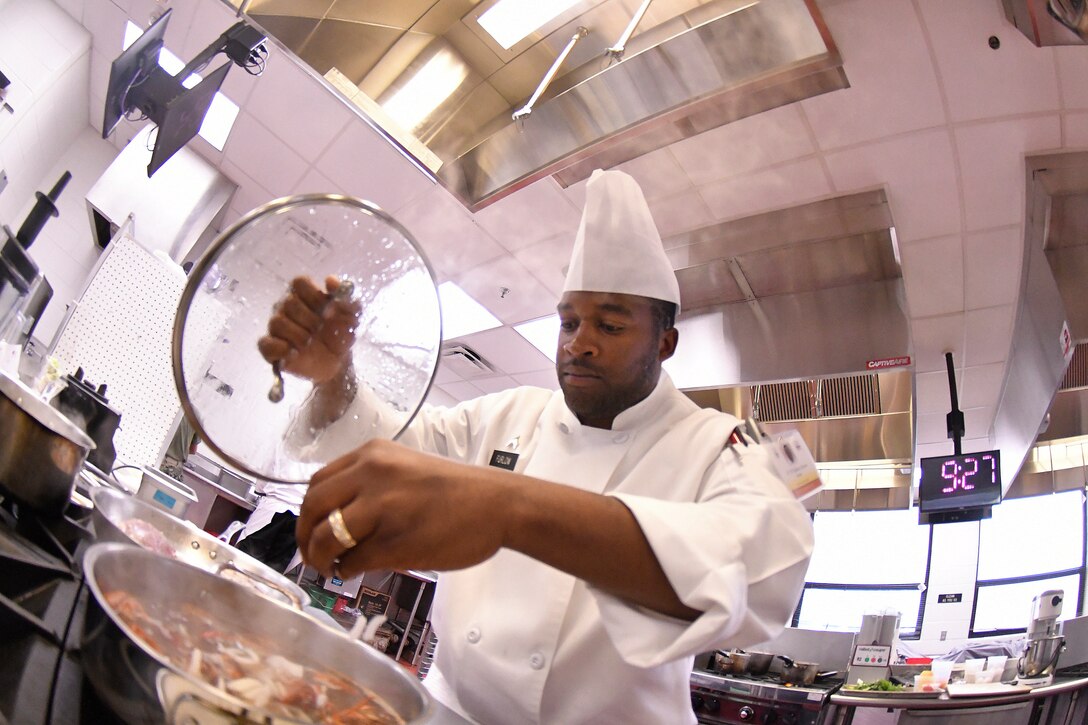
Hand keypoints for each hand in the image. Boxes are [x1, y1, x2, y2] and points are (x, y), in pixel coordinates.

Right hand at [257, 276, 359, 384]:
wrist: (337, 361)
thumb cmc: (340, 332)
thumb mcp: (352, 315)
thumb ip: (347, 296)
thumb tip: (330, 280)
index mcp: (304, 294)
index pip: (299, 282)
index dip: (314, 295)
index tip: (328, 309)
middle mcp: (286, 307)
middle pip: (288, 302)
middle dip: (309, 318)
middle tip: (320, 330)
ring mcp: (276, 327)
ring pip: (277, 322)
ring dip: (298, 335)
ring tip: (310, 342)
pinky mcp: (271, 348)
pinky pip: (266, 344)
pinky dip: (281, 349)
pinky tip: (295, 353)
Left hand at [296, 439, 509, 577]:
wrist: (497, 505)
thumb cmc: (457, 491)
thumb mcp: (406, 468)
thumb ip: (369, 484)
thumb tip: (335, 519)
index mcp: (373, 455)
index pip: (317, 483)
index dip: (308, 512)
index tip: (311, 529)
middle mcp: (371, 475)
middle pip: (312, 508)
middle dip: (304, 537)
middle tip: (312, 554)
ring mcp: (381, 509)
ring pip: (325, 538)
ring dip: (319, 558)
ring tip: (328, 568)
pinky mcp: (393, 543)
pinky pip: (351, 561)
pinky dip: (345, 570)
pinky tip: (353, 572)